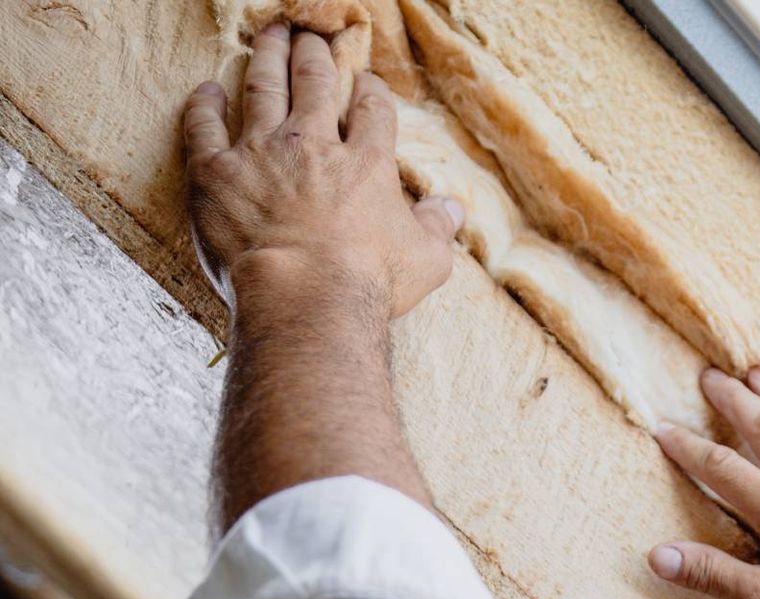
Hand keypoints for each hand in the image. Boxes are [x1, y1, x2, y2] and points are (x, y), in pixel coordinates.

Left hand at [181, 24, 461, 317]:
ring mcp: (260, 152)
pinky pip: (203, 126)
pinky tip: (207, 90)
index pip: (372, 109)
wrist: (307, 298)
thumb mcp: (426, 260)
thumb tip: (452, 209)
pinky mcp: (215, 172)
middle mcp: (313, 144)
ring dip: (266, 58)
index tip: (366, 82)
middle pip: (313, 82)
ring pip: (262, 88)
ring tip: (269, 37)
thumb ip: (438, 228)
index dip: (370, 91)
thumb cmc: (370, 283)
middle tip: (309, 37)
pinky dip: (204, 104)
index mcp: (367, 162)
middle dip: (313, 55)